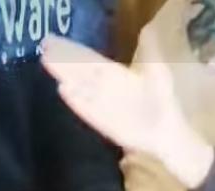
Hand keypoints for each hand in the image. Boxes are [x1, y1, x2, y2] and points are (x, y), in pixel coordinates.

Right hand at [43, 37, 212, 189]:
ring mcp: (106, 109)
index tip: (54, 40)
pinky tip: (64, 92)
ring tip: (48, 66)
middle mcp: (108, 92)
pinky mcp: (108, 125)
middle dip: (64, 63)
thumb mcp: (159, 74)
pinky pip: (90, 113)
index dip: (73, 51)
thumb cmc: (164, 105)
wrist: (171, 136)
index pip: (91, 61)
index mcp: (117, 77)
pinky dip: (78, 103)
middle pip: (82, 75)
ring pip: (83, 91)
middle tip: (43, 49)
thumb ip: (151, 53)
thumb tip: (148, 30)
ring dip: (67, 79)